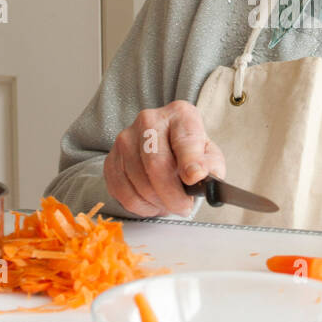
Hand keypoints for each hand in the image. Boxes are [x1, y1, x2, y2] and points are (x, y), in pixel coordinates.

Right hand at [104, 100, 225, 216]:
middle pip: (156, 164)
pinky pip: (123, 193)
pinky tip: (152, 203)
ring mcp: (125, 139)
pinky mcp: (111, 159)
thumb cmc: (189, 151)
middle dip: (172, 195)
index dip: (189, 161)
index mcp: (180, 115)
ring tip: (169, 203)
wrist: (164, 144)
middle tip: (183, 207)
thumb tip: (199, 175)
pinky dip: (141, 206)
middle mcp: (149, 121)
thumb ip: (211, 165)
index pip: (183, 140)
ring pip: (139, 183)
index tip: (194, 178)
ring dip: (157, 203)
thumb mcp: (209, 154)